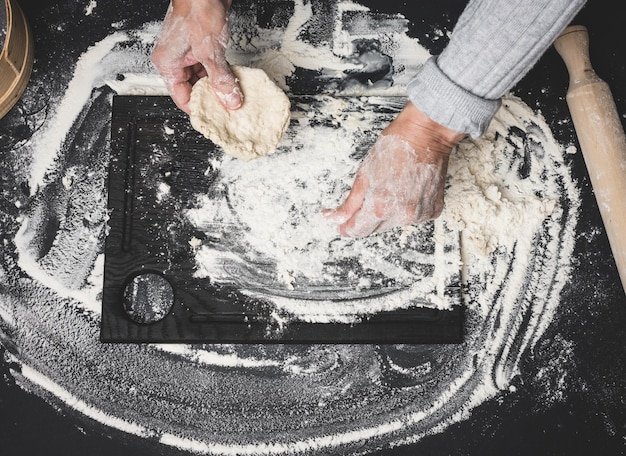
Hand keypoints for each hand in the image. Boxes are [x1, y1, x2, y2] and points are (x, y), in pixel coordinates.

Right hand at [150, 0, 242, 113]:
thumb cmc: (198, 10)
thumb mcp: (211, 53)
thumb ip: (221, 80)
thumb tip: (229, 100)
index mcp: (167, 63)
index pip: (181, 97)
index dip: (199, 109)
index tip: (215, 118)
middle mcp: (175, 59)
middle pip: (193, 89)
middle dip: (211, 98)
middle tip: (227, 108)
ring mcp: (187, 51)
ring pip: (203, 78)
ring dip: (218, 85)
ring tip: (232, 96)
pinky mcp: (200, 44)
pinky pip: (209, 66)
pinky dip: (220, 73)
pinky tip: (232, 80)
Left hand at [323, 102, 464, 236]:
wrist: (426, 134)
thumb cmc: (394, 148)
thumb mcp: (363, 175)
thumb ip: (349, 203)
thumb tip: (333, 219)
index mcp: (380, 207)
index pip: (357, 231)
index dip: (346, 227)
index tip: (342, 223)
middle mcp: (401, 216)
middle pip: (375, 229)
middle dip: (367, 218)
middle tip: (369, 195)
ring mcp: (418, 214)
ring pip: (393, 224)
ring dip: (387, 213)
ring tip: (391, 187)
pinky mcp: (432, 210)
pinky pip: (412, 218)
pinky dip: (406, 209)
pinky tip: (406, 190)